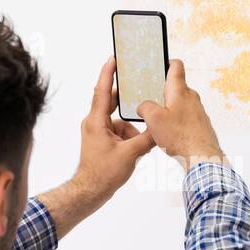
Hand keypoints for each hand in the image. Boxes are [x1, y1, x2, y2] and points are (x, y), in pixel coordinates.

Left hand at [71, 56, 156, 203]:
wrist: (90, 192)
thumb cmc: (103, 173)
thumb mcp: (130, 154)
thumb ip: (147, 138)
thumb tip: (159, 128)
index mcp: (96, 121)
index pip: (102, 90)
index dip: (108, 73)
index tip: (113, 57)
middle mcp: (94, 122)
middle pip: (113, 103)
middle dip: (128, 102)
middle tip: (141, 92)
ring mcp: (97, 132)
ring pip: (119, 121)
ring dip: (132, 129)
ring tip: (139, 144)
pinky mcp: (102, 141)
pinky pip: (118, 131)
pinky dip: (129, 137)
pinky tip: (136, 150)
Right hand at [135, 59, 225, 170]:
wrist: (202, 156)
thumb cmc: (181, 137)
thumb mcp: (153, 119)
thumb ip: (145, 107)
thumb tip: (144, 107)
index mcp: (179, 90)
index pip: (176, 66)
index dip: (166, 62)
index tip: (158, 65)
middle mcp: (191, 97)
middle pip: (175, 87)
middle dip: (162, 92)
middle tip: (150, 100)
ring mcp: (197, 111)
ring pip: (180, 104)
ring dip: (169, 110)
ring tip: (158, 123)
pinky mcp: (200, 124)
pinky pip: (185, 117)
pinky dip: (176, 122)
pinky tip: (169, 134)